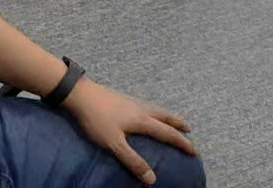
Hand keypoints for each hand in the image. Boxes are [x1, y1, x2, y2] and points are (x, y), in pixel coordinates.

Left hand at [63, 79, 196, 185]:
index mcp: (142, 120)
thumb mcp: (114, 143)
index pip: (168, 133)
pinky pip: (144, 105)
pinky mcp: (120, 98)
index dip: (181, 143)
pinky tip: (143, 112)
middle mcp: (140, 108)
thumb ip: (133, 161)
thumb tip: (152, 179)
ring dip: (166, 116)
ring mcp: (130, 101)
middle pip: (165, 116)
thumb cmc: (96, 119)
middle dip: (178, 124)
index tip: (194, 151)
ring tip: (170, 120)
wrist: (78, 93)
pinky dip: (153, 111)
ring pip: (155, 109)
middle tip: (188, 129)